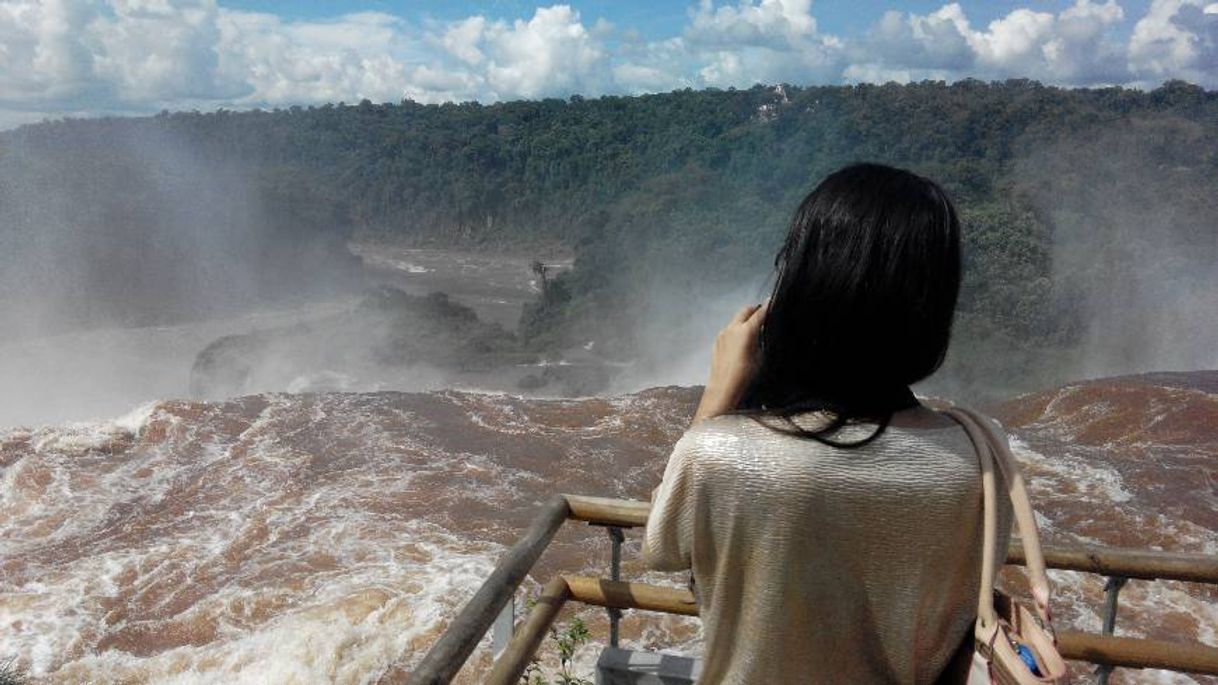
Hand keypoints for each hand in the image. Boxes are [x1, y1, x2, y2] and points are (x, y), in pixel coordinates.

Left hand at [692, 302, 767, 423]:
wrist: (723, 387)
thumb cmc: (746, 375)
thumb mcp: (761, 357)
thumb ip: (762, 340)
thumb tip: (762, 332)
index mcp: (745, 331)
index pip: (760, 313)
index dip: (768, 307)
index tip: (774, 302)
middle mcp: (732, 328)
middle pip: (745, 310)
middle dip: (755, 310)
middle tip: (763, 314)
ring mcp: (722, 333)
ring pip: (736, 319)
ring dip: (745, 319)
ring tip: (753, 329)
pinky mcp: (717, 341)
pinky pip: (729, 329)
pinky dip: (737, 329)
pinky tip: (741, 341)